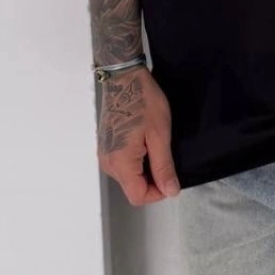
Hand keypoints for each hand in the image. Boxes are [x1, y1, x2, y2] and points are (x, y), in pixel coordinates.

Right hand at [97, 67, 180, 204]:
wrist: (124, 78)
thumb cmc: (143, 101)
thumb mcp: (160, 135)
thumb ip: (163, 166)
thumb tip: (170, 191)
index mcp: (121, 162)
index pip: (138, 196)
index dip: (159, 192)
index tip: (171, 175)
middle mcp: (108, 162)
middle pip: (132, 188)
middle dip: (152, 181)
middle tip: (166, 158)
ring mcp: (104, 154)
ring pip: (128, 178)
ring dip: (144, 171)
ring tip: (155, 147)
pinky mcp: (105, 146)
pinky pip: (122, 165)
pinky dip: (136, 161)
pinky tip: (145, 143)